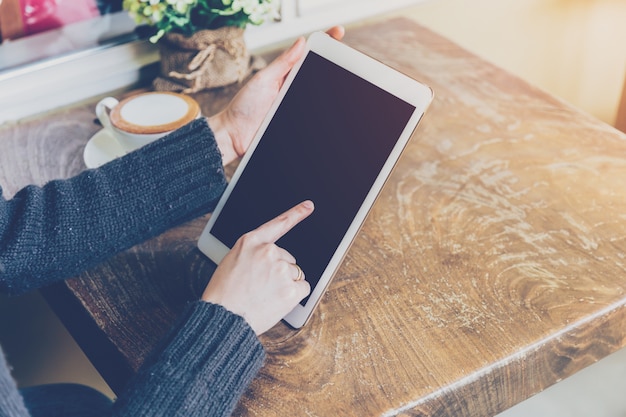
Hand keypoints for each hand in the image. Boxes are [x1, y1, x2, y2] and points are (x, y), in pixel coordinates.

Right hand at [201, 201, 313, 334]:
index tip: (309, 206)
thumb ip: (253, 255)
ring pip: (296, 274)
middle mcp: (268, 251)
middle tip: (262, 286)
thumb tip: (273, 261)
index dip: (296, 213)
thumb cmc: (223, 295)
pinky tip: (278, 301)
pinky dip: (295, 296)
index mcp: (251, 242)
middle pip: (288, 258)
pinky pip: (304, 288)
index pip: (278, 223)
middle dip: (280, 271)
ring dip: (286, 284)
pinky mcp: (291, 289)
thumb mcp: (232, 262)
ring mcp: (281, 269)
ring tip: (266, 296)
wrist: (223, 318)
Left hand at [209, 26, 344, 164]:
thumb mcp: (263, 80)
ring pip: (320, 99)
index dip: (325, 45)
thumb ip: (282, 63)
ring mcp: (297, 108)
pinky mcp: (298, 125)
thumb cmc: (243, 107)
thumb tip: (301, 42)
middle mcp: (294, 90)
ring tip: (342, 83)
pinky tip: (332, 114)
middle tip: (345, 58)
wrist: (234, 136)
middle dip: (334, 67)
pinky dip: (323, 119)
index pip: (309, 57)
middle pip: (320, 76)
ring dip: (331, 94)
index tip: (337, 34)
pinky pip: (315, 120)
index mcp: (286, 76)